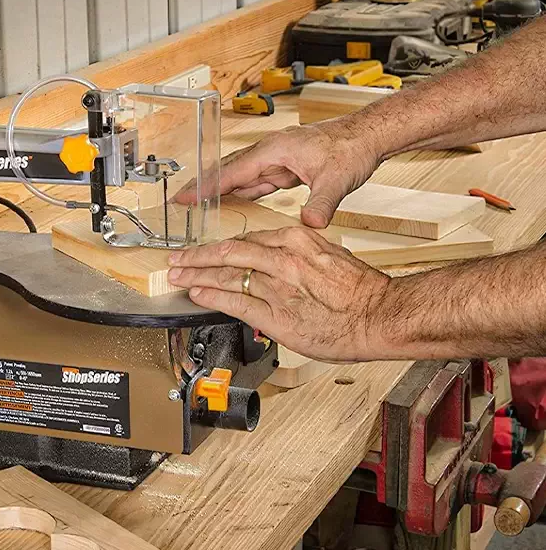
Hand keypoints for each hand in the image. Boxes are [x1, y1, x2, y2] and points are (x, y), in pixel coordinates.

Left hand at [167, 226, 391, 361]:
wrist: (380, 315)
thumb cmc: (360, 290)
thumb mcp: (328, 255)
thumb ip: (300, 253)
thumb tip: (280, 256)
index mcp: (295, 239)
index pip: (246, 240)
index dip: (219, 247)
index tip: (205, 251)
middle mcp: (281, 258)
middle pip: (227, 252)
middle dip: (196, 256)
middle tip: (176, 259)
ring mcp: (276, 286)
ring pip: (225, 275)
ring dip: (195, 275)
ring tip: (177, 276)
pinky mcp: (275, 314)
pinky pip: (234, 302)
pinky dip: (211, 296)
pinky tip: (197, 294)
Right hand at [181, 123, 381, 227]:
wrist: (366, 137)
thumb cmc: (351, 149)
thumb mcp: (336, 180)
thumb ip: (321, 204)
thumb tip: (310, 224)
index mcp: (274, 150)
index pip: (231, 171)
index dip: (206, 187)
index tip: (185, 198)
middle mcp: (270, 151)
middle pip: (227, 170)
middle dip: (202, 186)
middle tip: (179, 202)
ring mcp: (275, 158)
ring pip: (238, 175)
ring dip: (217, 189)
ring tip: (196, 205)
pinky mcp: (283, 166)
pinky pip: (254, 180)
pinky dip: (238, 191)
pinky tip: (231, 202)